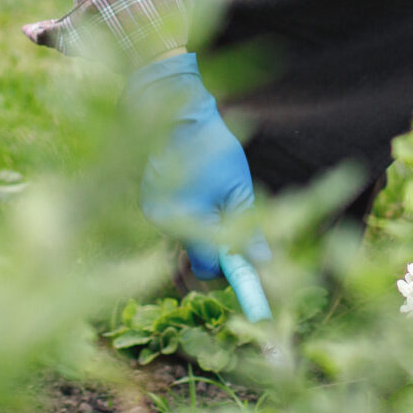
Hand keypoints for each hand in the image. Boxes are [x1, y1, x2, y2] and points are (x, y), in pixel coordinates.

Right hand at [131, 52, 266, 279]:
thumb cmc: (211, 144)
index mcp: (185, 219)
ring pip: (188, 238)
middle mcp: (163, 221)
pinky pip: (177, 221)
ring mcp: (151, 211)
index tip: (256, 304)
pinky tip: (200, 187)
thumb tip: (264, 262)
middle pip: (198, 256)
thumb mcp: (238, 186)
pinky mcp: (148, 200)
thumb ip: (248, 228)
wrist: (174, 108)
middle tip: (242, 237)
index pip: (211, 266)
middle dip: (220, 251)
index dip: (235, 279)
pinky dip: (193, 215)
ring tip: (217, 195)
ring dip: (207, 229)